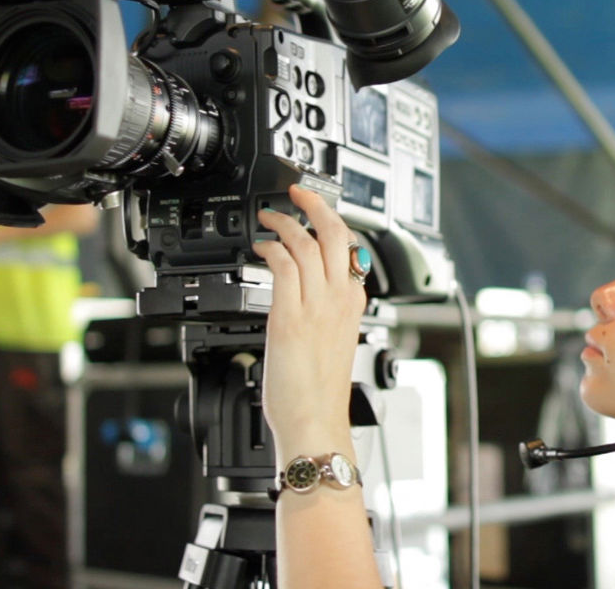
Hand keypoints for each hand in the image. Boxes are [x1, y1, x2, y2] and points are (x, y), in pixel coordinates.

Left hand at [253, 185, 366, 460]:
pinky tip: (261, 247)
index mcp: (353, 304)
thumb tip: (308, 294)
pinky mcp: (290, 317)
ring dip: (286, 223)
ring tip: (269, 219)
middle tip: (298, 192)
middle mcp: (339, 300)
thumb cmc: (319, 392)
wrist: (314, 422)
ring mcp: (317, 306)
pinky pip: (284, 266)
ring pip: (309, 244)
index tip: (316, 212)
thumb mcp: (332, 342)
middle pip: (336, 234)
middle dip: (317, 204)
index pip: (350, 248)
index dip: (332, 223)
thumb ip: (325, 312)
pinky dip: (272, 249)